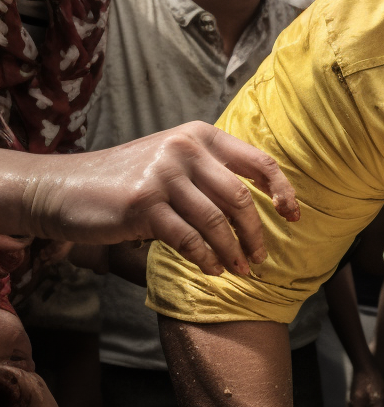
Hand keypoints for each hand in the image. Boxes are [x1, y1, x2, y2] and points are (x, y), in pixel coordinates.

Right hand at [0, 122, 298, 276]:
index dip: (283, 190)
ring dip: (233, 252)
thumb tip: (261, 206)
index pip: (258, 161)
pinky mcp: (144, 204)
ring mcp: (164, 175)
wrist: (66, 188)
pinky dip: (206, 259)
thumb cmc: (129, 181)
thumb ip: (211, 174)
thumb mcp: (174, 163)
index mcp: (200, 135)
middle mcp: (185, 149)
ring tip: (239, 270)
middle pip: (240, 198)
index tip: (294, 216)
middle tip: (259, 258)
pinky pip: (189, 239)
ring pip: (216, 222)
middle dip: (255, 234)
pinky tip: (212, 269)